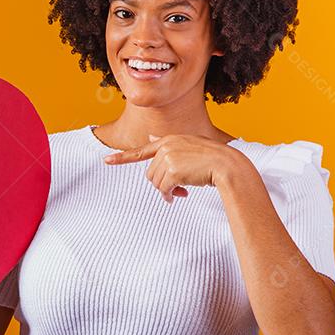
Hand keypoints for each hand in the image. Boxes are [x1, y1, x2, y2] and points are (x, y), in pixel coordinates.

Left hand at [102, 133, 238, 203]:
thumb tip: (150, 138)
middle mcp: (165, 146)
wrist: (227, 165)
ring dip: (168, 191)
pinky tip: (183, 195)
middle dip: (162, 184)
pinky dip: (170, 196)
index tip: (106, 160)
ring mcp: (168, 157)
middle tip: (178, 190)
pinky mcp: (172, 170)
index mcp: (169, 140)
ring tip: (182, 191)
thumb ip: (169, 146)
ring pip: (156, 182)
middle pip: (150, 174)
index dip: (123, 157)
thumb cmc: (212, 159)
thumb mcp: (189, 146)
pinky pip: (163, 189)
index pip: (142, 150)